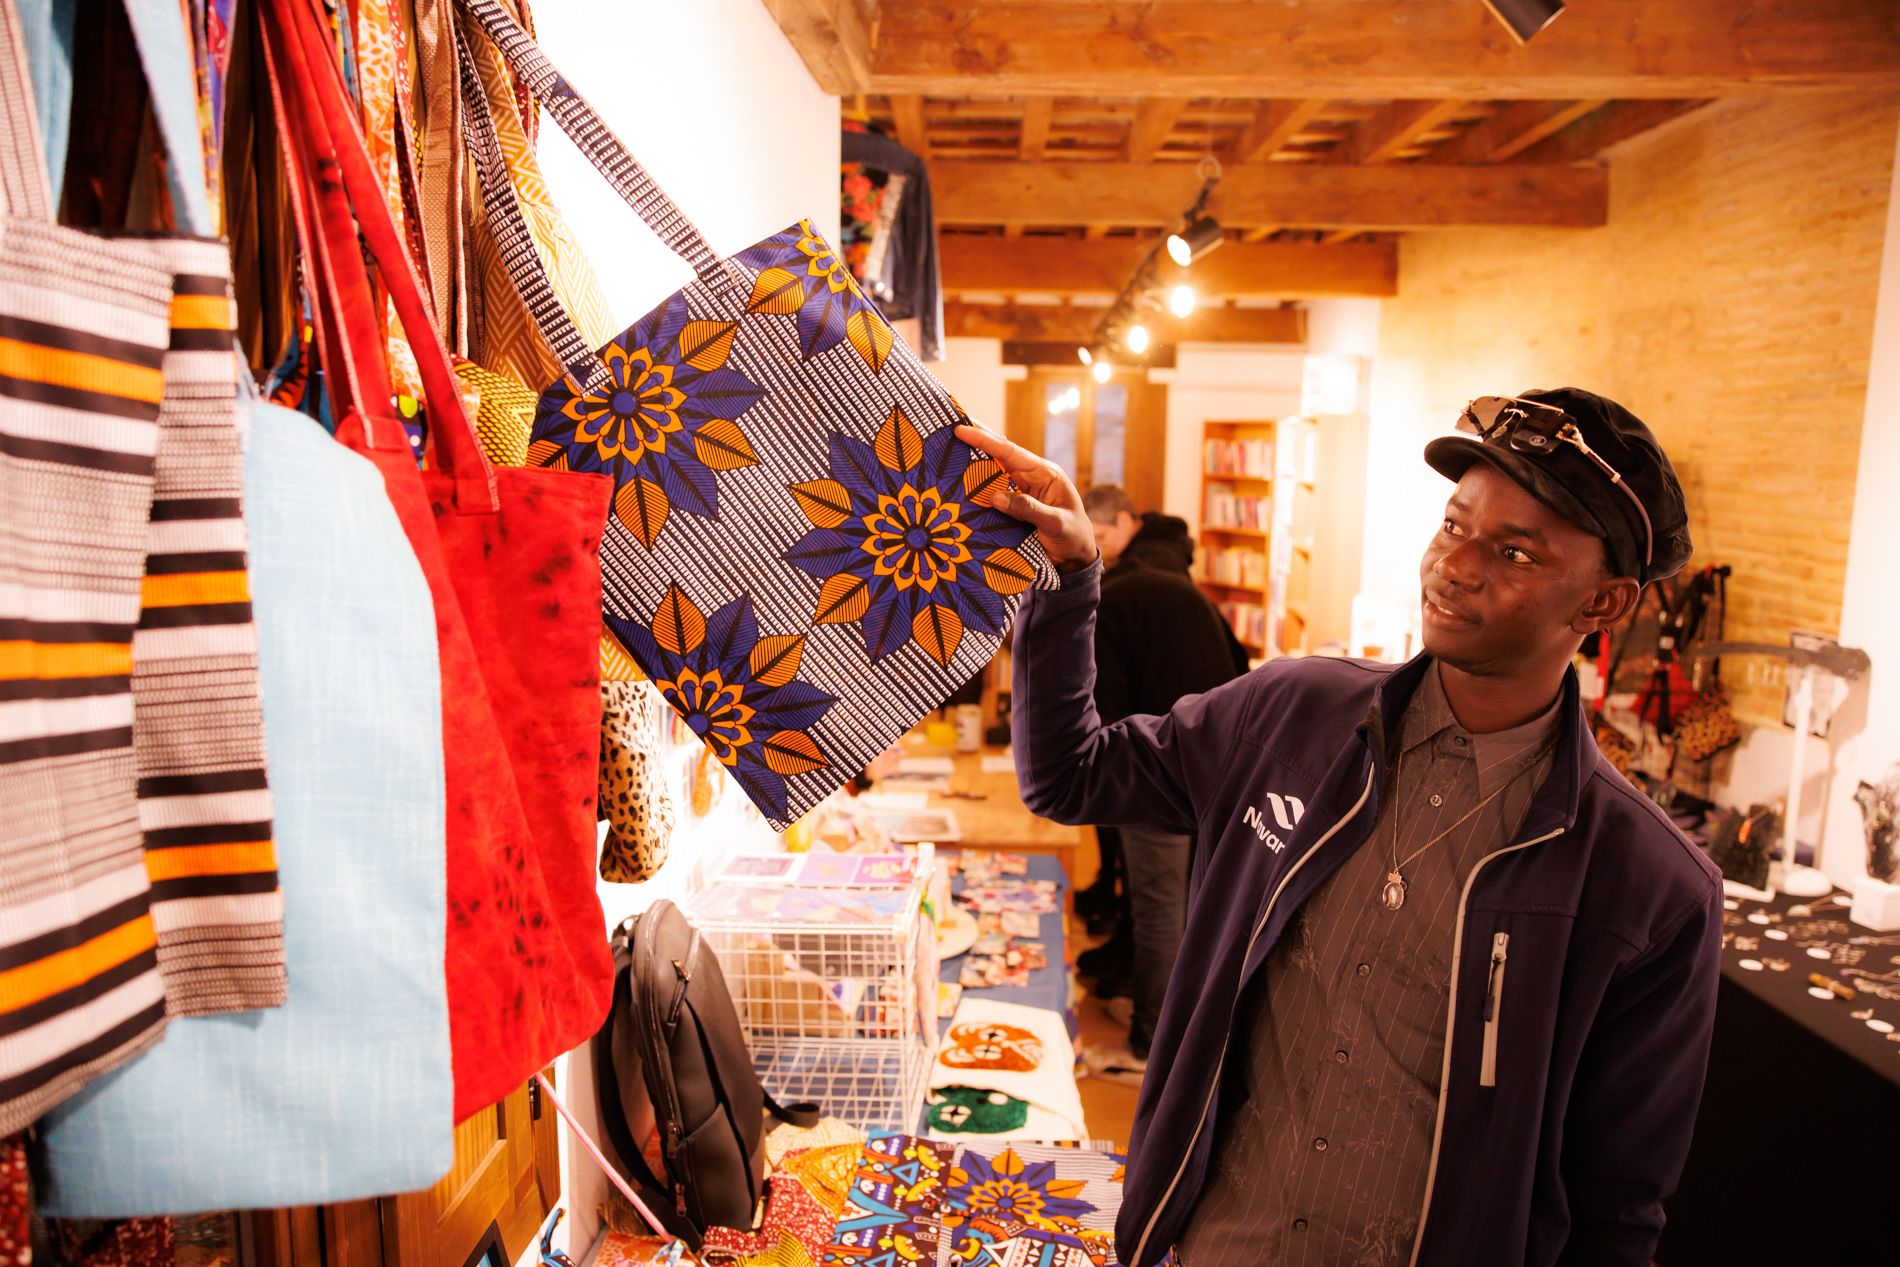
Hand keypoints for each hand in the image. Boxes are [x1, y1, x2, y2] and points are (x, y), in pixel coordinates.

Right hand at [955, 423, 1096, 571]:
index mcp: (1044, 473)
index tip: (962, 429)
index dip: (984, 440)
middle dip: (975, 440)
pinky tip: (959, 483)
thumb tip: (995, 497)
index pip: (1010, 452)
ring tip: (947, 449)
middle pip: (998, 455)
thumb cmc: (1074, 536)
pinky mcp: (1014, 504)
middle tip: (948, 425)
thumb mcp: (1056, 523)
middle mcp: (1031, 477)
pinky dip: (976, 487)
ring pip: (992, 472)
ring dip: (972, 463)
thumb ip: (1028, 509)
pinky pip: (992, 492)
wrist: (1076, 557)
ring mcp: (1021, 490)